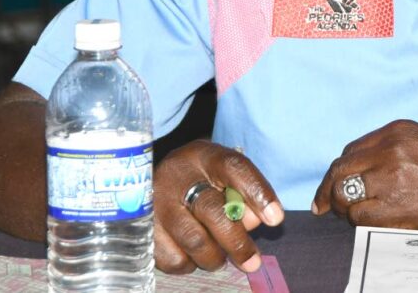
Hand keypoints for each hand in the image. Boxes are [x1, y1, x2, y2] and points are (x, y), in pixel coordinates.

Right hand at [153, 140, 283, 273]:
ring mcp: (155, 201)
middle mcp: (178, 174)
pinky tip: (192, 254)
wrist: (161, 181)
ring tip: (220, 256)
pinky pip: (172, 258)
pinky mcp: (141, 228)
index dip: (258, 193)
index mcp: (205, 155)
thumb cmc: (203, 180)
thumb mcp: (226, 176)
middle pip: (212, 210)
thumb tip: (254, 222)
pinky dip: (189, 264)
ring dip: (214, 256)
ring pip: (193, 239)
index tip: (276, 219)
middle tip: (253, 262)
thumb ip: (245, 195)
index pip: (235, 168)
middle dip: (237, 241)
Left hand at [311, 120, 417, 229]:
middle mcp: (390, 148)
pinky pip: (360, 216)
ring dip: (345, 209)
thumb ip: (394, 151)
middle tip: (326, 206)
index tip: (332, 186)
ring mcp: (392, 175)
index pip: (351, 151)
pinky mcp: (397, 203)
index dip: (339, 171)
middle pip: (340, 170)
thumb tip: (365, 173)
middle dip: (329, 190)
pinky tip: (372, 223)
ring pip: (345, 194)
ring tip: (355, 216)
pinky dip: (360, 222)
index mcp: (396, 130)